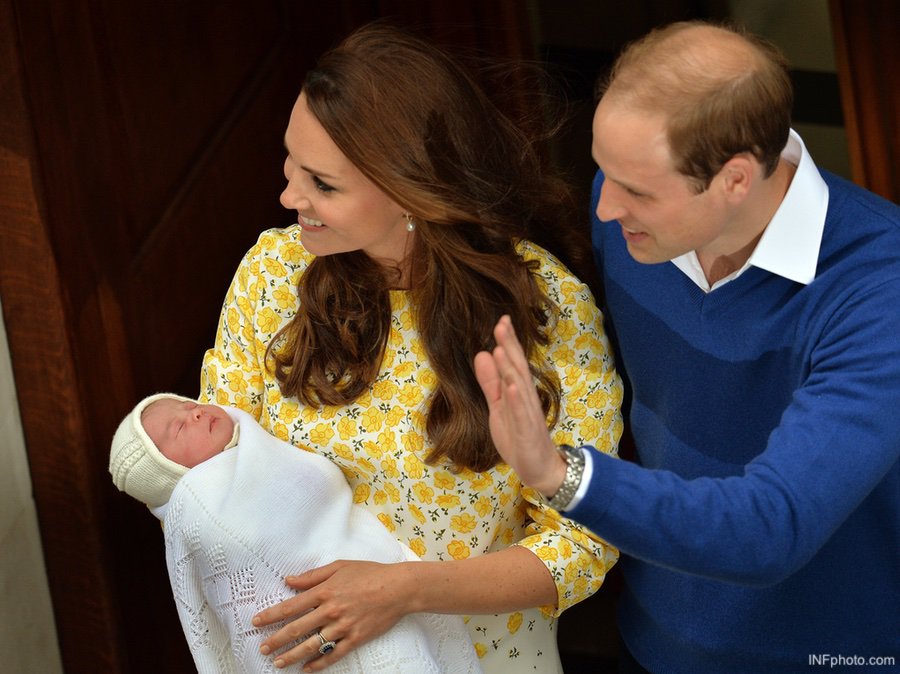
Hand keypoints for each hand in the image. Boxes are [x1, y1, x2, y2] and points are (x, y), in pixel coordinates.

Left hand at [253, 560, 414, 670]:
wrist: (399, 588)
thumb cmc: (370, 573)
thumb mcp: (340, 566)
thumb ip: (312, 576)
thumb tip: (289, 580)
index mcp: (325, 591)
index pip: (291, 606)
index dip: (271, 615)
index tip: (256, 621)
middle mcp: (331, 610)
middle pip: (297, 629)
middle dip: (276, 639)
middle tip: (262, 648)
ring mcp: (344, 627)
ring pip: (312, 645)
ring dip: (292, 655)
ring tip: (278, 662)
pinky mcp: (356, 638)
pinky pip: (333, 655)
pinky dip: (319, 664)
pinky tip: (307, 669)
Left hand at [474, 315, 565, 496]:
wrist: (538, 468)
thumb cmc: (519, 436)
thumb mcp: (498, 406)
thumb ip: (490, 382)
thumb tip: (483, 354)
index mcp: (517, 391)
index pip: (512, 362)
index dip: (507, 342)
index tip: (501, 320)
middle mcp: (525, 398)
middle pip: (518, 369)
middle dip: (510, 346)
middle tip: (502, 323)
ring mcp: (527, 415)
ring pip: (519, 388)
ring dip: (511, 368)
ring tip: (501, 348)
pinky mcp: (527, 432)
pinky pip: (522, 414)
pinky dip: (517, 400)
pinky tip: (512, 387)